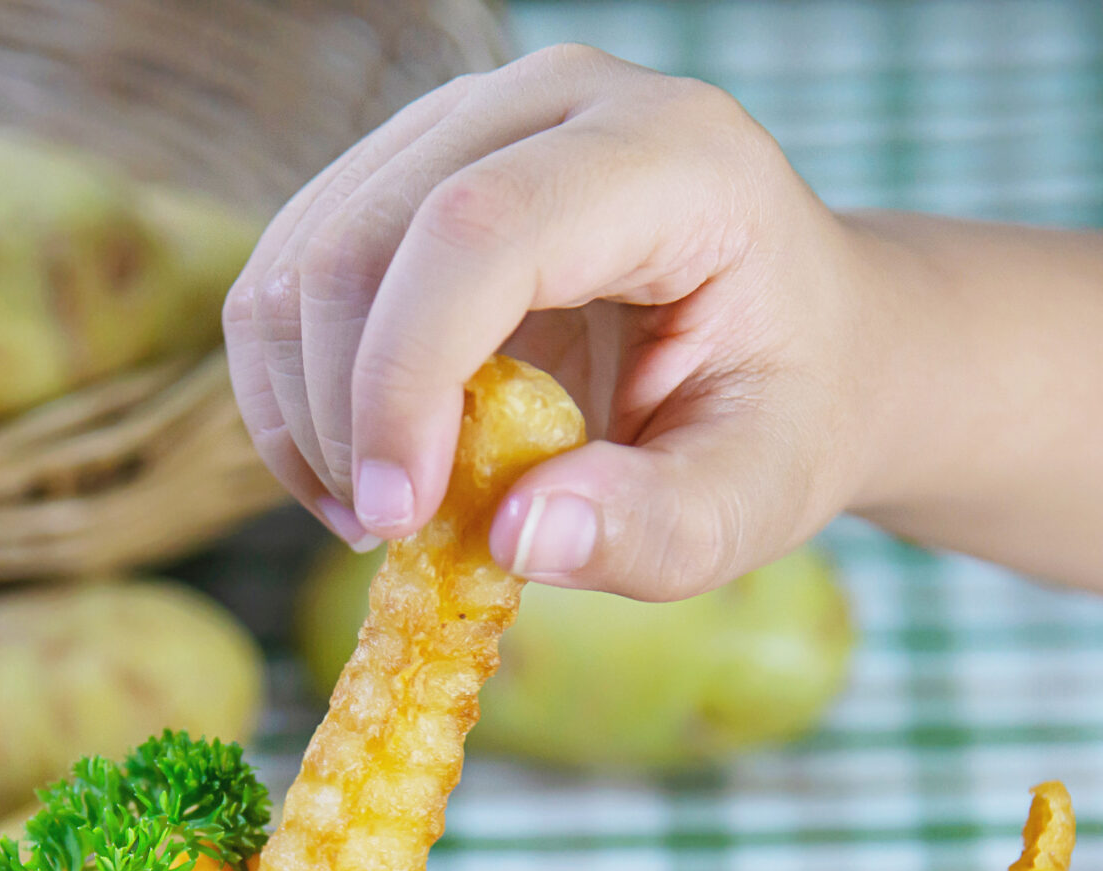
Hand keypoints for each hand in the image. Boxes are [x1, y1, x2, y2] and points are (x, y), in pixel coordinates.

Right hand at [224, 44, 882, 599]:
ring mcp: (472, 118)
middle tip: (391, 532)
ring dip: (304, 407)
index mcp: (671, 158)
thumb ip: (656, 527)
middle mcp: (559, 101)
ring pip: (305, 252)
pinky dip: (296, 387)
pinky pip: (296, 269)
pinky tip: (362, 464)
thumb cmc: (787, 411)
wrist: (806, 338)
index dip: (405, 374)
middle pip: (365, 234)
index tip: (399, 515)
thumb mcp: (757, 496)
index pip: (480, 229)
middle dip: (342, 409)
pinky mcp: (411, 165)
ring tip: (379, 510)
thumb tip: (516, 538)